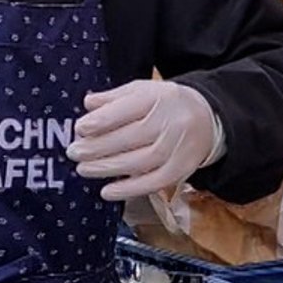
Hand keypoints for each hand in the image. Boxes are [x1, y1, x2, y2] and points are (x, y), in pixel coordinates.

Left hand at [68, 80, 219, 200]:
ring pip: (139, 162)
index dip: (100, 121)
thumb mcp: (143, 91)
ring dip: (108, 168)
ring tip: (83, 169)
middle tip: (74, 152)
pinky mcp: (181, 169)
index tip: (79, 129)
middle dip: (98, 147)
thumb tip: (88, 105)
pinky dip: (129, 190)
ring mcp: (177, 148)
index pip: (126, 110)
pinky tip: (107, 191)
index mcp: (159, 98)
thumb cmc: (167, 104)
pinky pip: (153, 183)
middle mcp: (170, 123)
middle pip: (130, 138)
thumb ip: (114, 97)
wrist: (208, 119)